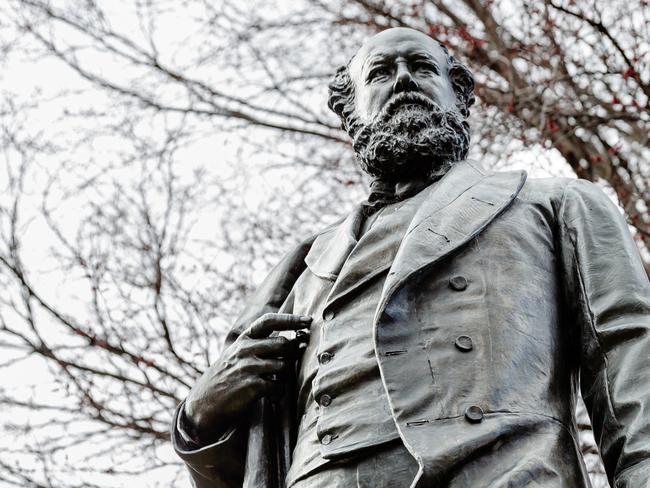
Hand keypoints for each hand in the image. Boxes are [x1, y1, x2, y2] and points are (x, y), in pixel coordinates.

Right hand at [184, 313, 310, 436]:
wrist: (202, 406)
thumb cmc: (225, 380)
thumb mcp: (235, 356)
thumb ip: (257, 346)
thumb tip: (292, 342)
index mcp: (242, 341)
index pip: (269, 321)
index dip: (290, 320)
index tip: (307, 320)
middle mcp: (245, 350)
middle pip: (282, 343)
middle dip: (294, 351)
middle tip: (298, 357)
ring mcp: (248, 367)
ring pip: (283, 365)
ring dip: (285, 375)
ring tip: (275, 382)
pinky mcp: (252, 386)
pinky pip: (279, 386)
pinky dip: (279, 391)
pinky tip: (271, 394)